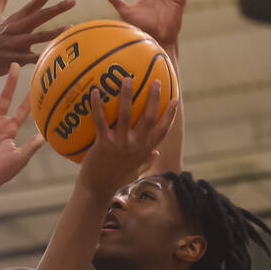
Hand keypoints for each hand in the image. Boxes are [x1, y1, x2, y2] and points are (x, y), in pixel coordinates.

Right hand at [0, 0, 75, 71]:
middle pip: (40, 16)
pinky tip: (56, 57)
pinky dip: (44, 58)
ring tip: (71, 28)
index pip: (34, 3)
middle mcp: (16, 29)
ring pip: (39, 37)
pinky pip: (32, 59)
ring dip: (55, 32)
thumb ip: (0, 1)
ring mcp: (16, 45)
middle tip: (73, 1)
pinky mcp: (15, 60)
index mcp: (14, 19)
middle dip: (57, 8)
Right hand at [0, 60, 43, 186]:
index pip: (23, 109)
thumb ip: (30, 146)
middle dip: (11, 80)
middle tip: (15, 63)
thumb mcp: (19, 158)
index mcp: (11, 128)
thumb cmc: (1, 172)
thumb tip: (46, 137)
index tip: (37, 81)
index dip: (29, 96)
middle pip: (6, 96)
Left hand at [79, 78, 177, 194]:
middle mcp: (136, 145)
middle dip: (155, 98)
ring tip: (126, 79)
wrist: (97, 190)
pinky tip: (95, 92)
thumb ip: (146, 162)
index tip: (175, 99)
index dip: (170, 114)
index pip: (163, 130)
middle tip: (156, 81)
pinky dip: (98, 106)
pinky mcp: (104, 144)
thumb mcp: (135, 171)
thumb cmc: (115, 180)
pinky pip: (101, 121)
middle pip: (150, 117)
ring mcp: (120, 144)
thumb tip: (157, 154)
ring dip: (127, 95)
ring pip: (127, 115)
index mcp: (145, 150)